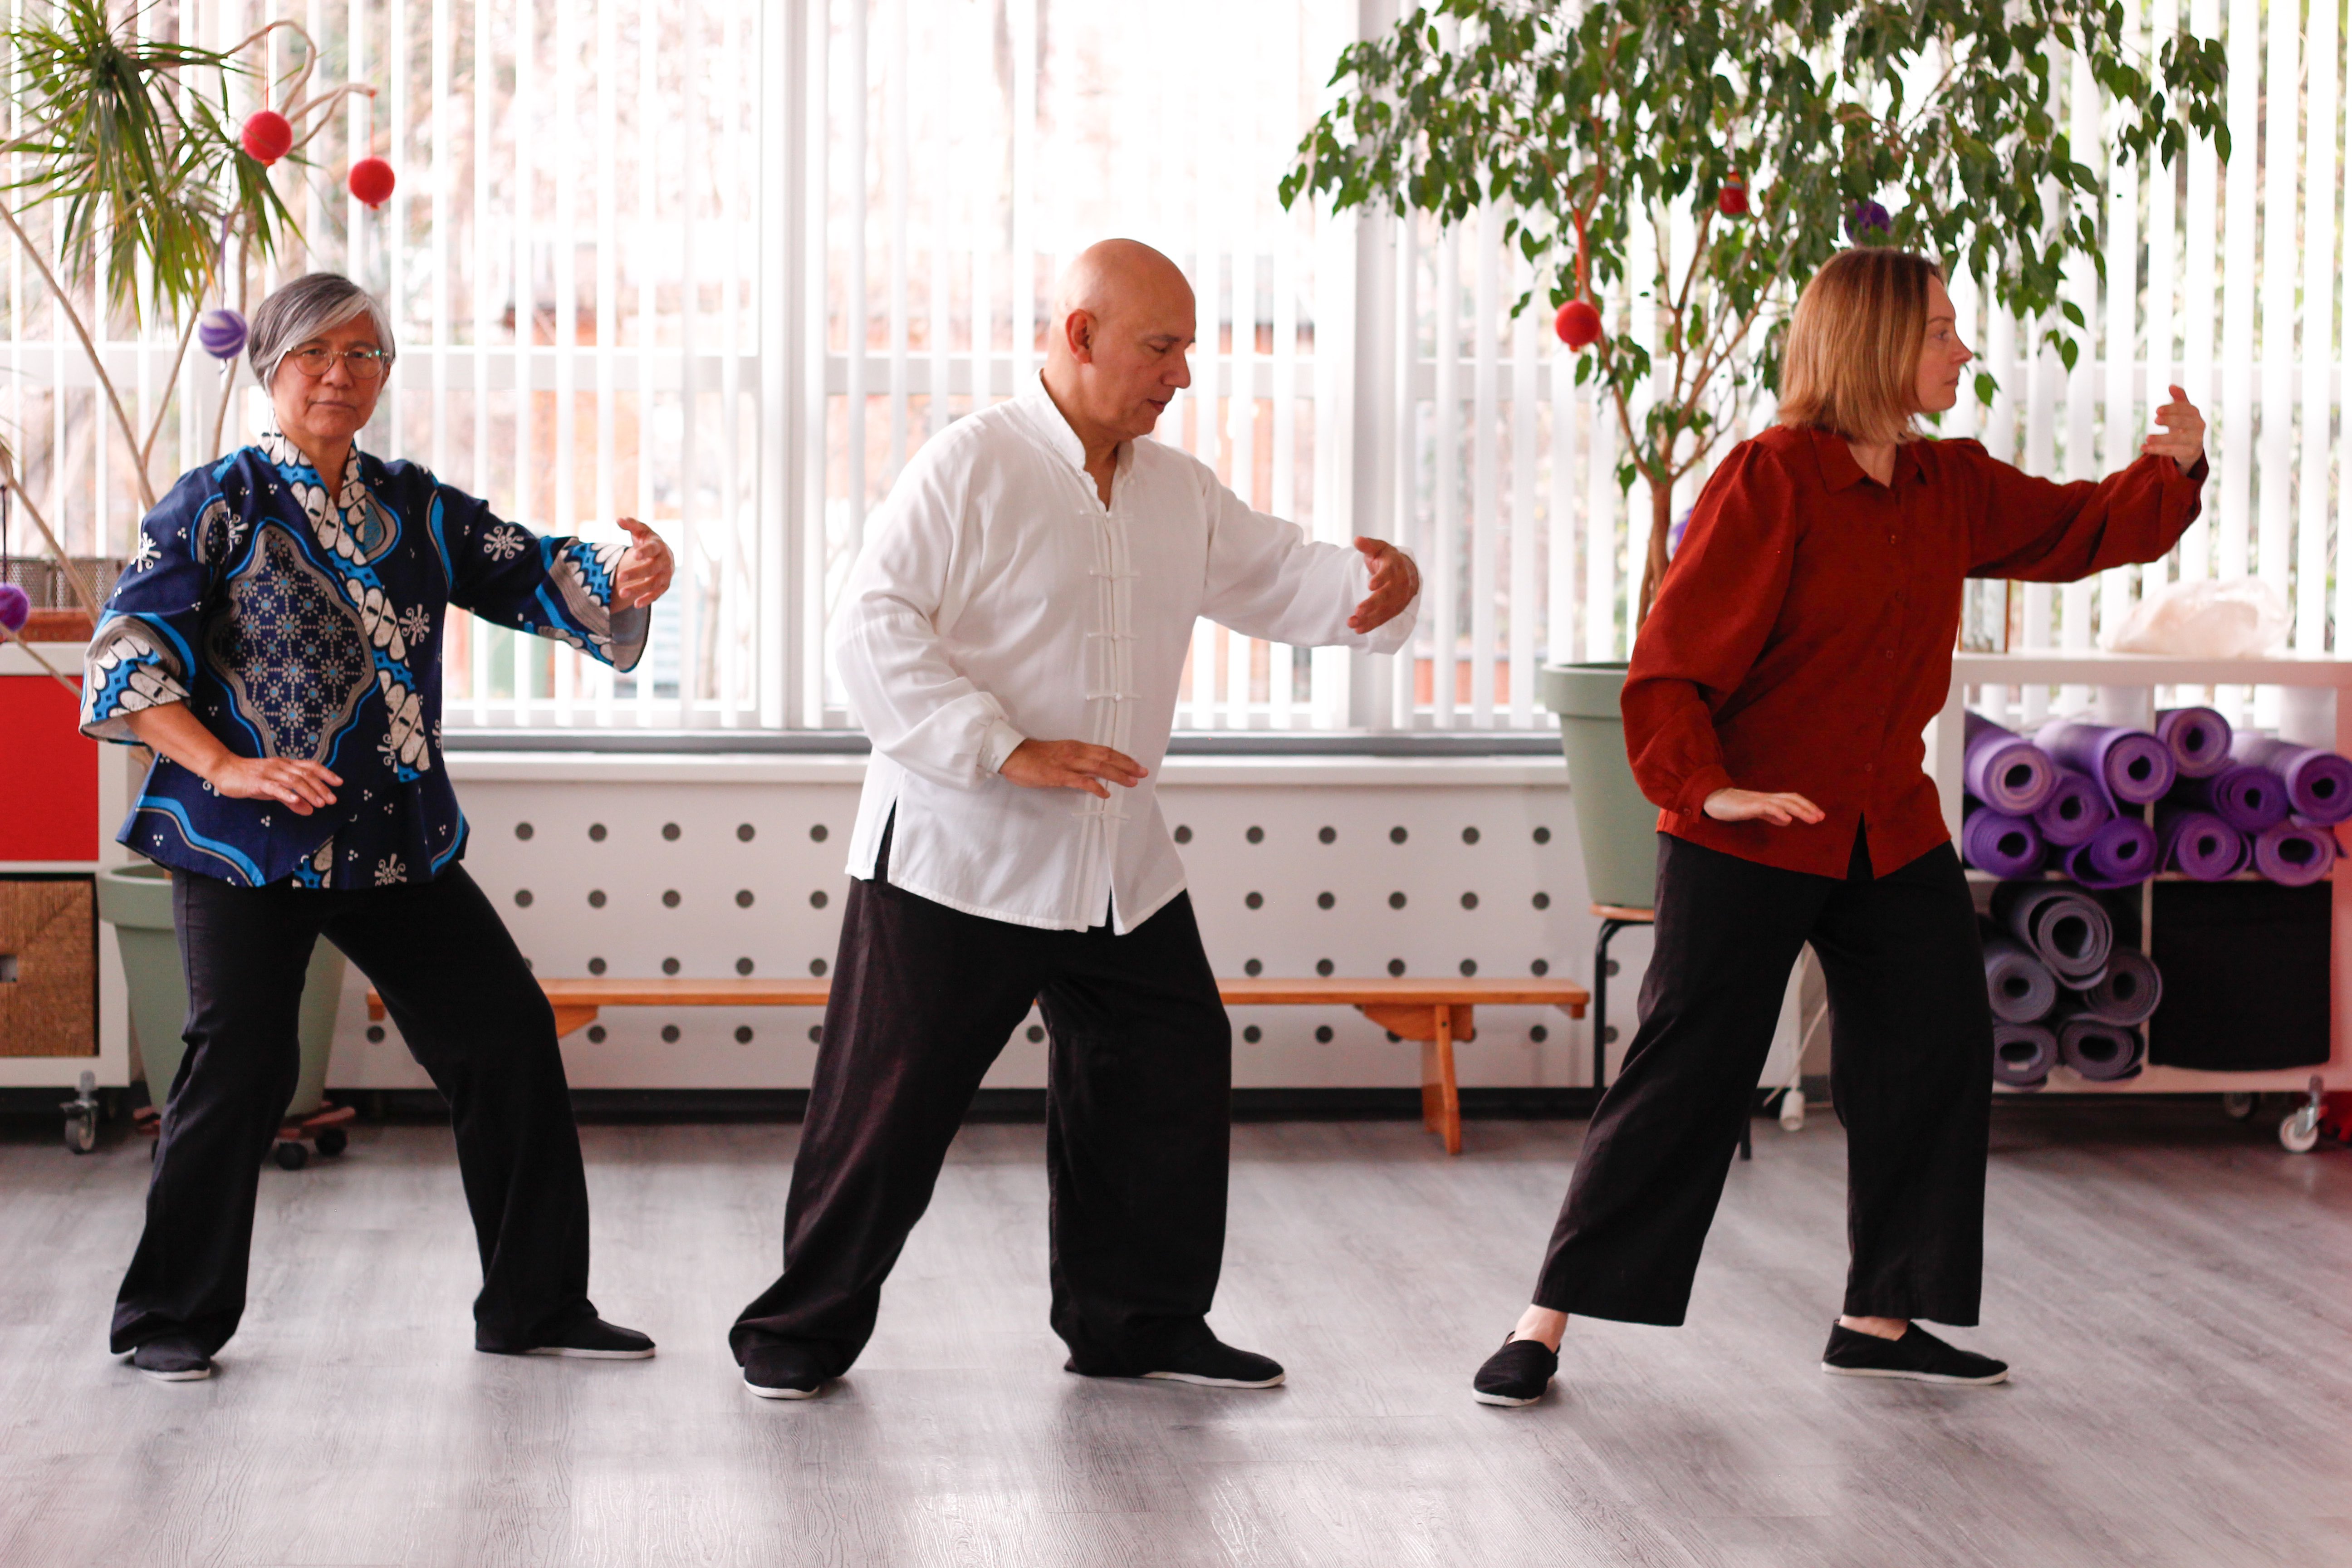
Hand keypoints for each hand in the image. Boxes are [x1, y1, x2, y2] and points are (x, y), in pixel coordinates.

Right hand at [208, 755, 341, 815]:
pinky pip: (274, 787)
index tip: (339, 782)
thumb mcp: (274, 790)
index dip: (326, 773)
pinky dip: (286, 793)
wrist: (224, 770)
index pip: (310, 766)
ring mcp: (269, 773)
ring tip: (320, 803)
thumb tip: (310, 810)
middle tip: (332, 800)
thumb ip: (292, 800)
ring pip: (294, 780)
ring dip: (309, 792)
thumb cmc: (251, 779)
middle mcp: (280, 766)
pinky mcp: (257, 782)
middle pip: (306, 774)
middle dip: (321, 787)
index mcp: (286, 765)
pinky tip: (296, 800)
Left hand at [614, 518, 674, 606]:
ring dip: (638, 589)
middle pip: (652, 568)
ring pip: (653, 584)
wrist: (662, 554)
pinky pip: (657, 594)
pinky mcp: (664, 586)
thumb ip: (631, 525)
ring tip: (621, 593)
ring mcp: (666, 574)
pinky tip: (635, 604)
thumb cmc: (648, 541)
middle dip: (636, 573)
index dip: (644, 552)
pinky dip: (647, 599)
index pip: (653, 549)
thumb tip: (619, 519)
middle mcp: (665, 561)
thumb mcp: (641, 531)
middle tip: (619, 577)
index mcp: (658, 546)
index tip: (634, 555)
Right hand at [1000, 739, 1146, 799]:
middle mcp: (1075, 752)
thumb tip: (1092, 770)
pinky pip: (1081, 781)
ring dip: (1118, 775)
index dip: (1123, 758)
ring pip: (1099, 767)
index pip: (1105, 750)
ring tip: (1132, 782)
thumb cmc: (1033, 756)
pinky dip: (1095, 787)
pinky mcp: (1058, 775)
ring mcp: (1068, 763)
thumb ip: (1075, 760)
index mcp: (1076, 746)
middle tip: (1143, 773)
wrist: (1012, 754)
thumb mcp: (1059, 754)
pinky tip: (1105, 794)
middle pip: (1107, 757)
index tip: (1137, 765)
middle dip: (1127, 765)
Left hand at [1348, 537, 1419, 633]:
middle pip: (1387, 595)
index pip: (1389, 572)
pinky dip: (1371, 625)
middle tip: (1358, 610)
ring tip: (1352, 623)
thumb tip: (1357, 540)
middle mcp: (1400, 583)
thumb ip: (1368, 545)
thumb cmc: (1387, 558)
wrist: (1406, 570)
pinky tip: (1358, 629)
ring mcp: (1399, 598)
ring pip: (1385, 610)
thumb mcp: (1378, 547)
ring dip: (1369, 618)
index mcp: (1395, 565)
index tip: (1370, 585)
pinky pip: (1384, 618)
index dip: (1381, 579)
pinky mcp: (1396, 608)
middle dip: (1373, 604)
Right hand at [1703, 787, 1822, 826]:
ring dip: (1799, 810)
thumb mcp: (1756, 811)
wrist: (1712, 799)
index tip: (1819, 815)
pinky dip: (1779, 812)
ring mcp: (1758, 801)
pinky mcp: (1748, 806)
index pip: (1792, 799)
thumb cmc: (1733, 806)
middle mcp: (1766, 798)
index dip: (1806, 805)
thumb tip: (1787, 820)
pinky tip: (1787, 819)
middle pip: (1791, 799)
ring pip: (1783, 803)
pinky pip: (1766, 807)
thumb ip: (1771, 816)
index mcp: (1768, 799)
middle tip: (1821, 818)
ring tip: (1812, 819)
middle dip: (1808, 808)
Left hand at [2143, 385, 2205, 474]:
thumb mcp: (2182, 412)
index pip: (2186, 409)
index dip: (2172, 409)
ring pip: (2177, 439)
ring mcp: (2196, 440)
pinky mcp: (2189, 453)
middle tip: (2155, 419)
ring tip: (2146, 437)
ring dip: (2161, 438)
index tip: (2157, 410)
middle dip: (2170, 420)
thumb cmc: (2184, 425)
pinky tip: (2142, 447)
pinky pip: (2172, 451)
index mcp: (2196, 414)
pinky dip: (2156, 450)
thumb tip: (2171, 386)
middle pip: (2184, 423)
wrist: (2191, 448)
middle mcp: (2199, 426)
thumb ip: (2179, 399)